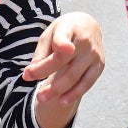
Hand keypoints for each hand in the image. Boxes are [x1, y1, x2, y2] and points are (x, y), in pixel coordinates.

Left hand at [22, 11, 104, 127]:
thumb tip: (28, 75)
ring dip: (58, 90)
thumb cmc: (63, 32)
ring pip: (75, 76)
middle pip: (64, 62)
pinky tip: (62, 102)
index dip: (64, 44)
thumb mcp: (49, 35)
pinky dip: (74, 93)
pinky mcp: (99, 65)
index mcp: (69, 28)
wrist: (87, 26)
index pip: (64, 38)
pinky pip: (87, 83)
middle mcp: (84, 41)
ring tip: (42, 99)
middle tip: (36, 94)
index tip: (65, 49)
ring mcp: (94, 54)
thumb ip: (40, 53)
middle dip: (48, 77)